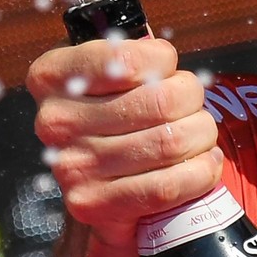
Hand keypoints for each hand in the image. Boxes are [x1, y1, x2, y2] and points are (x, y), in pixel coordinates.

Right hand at [27, 37, 223, 245]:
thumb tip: (162, 53)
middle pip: (162, 100)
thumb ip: (133, 52)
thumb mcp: (107, 71)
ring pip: (172, 141)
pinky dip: (201, 171)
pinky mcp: (95, 204)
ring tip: (198, 133)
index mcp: (53, 75)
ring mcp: (74, 167)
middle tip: (191, 105)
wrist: (93, 181)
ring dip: (201, 135)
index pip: (128, 58)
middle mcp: (56, 121)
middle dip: (192, 100)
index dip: (163, 60)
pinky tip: (204, 161)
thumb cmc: (110, 113)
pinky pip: (169, 185)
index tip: (166, 68)